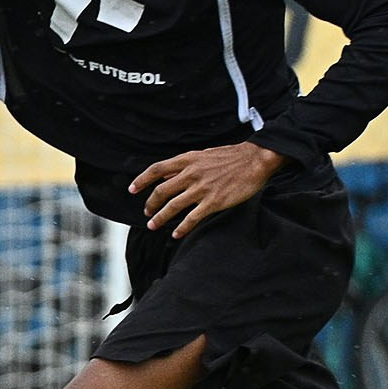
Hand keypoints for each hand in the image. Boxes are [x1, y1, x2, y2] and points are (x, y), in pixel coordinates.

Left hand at [131, 143, 284, 237]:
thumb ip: (184, 166)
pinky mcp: (214, 202)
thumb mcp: (203, 155)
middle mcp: (191, 174)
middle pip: (161, 191)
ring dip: (160, 218)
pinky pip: (192, 218)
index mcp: (187, 160)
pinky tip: (176, 234)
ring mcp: (202, 188)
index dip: (141, 180)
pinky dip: (182, 228)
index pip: (156, 169)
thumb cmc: (230, 157)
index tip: (132, 190)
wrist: (255, 160)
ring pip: (173, 206)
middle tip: (147, 213)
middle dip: (150, 204)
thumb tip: (165, 176)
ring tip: (153, 226)